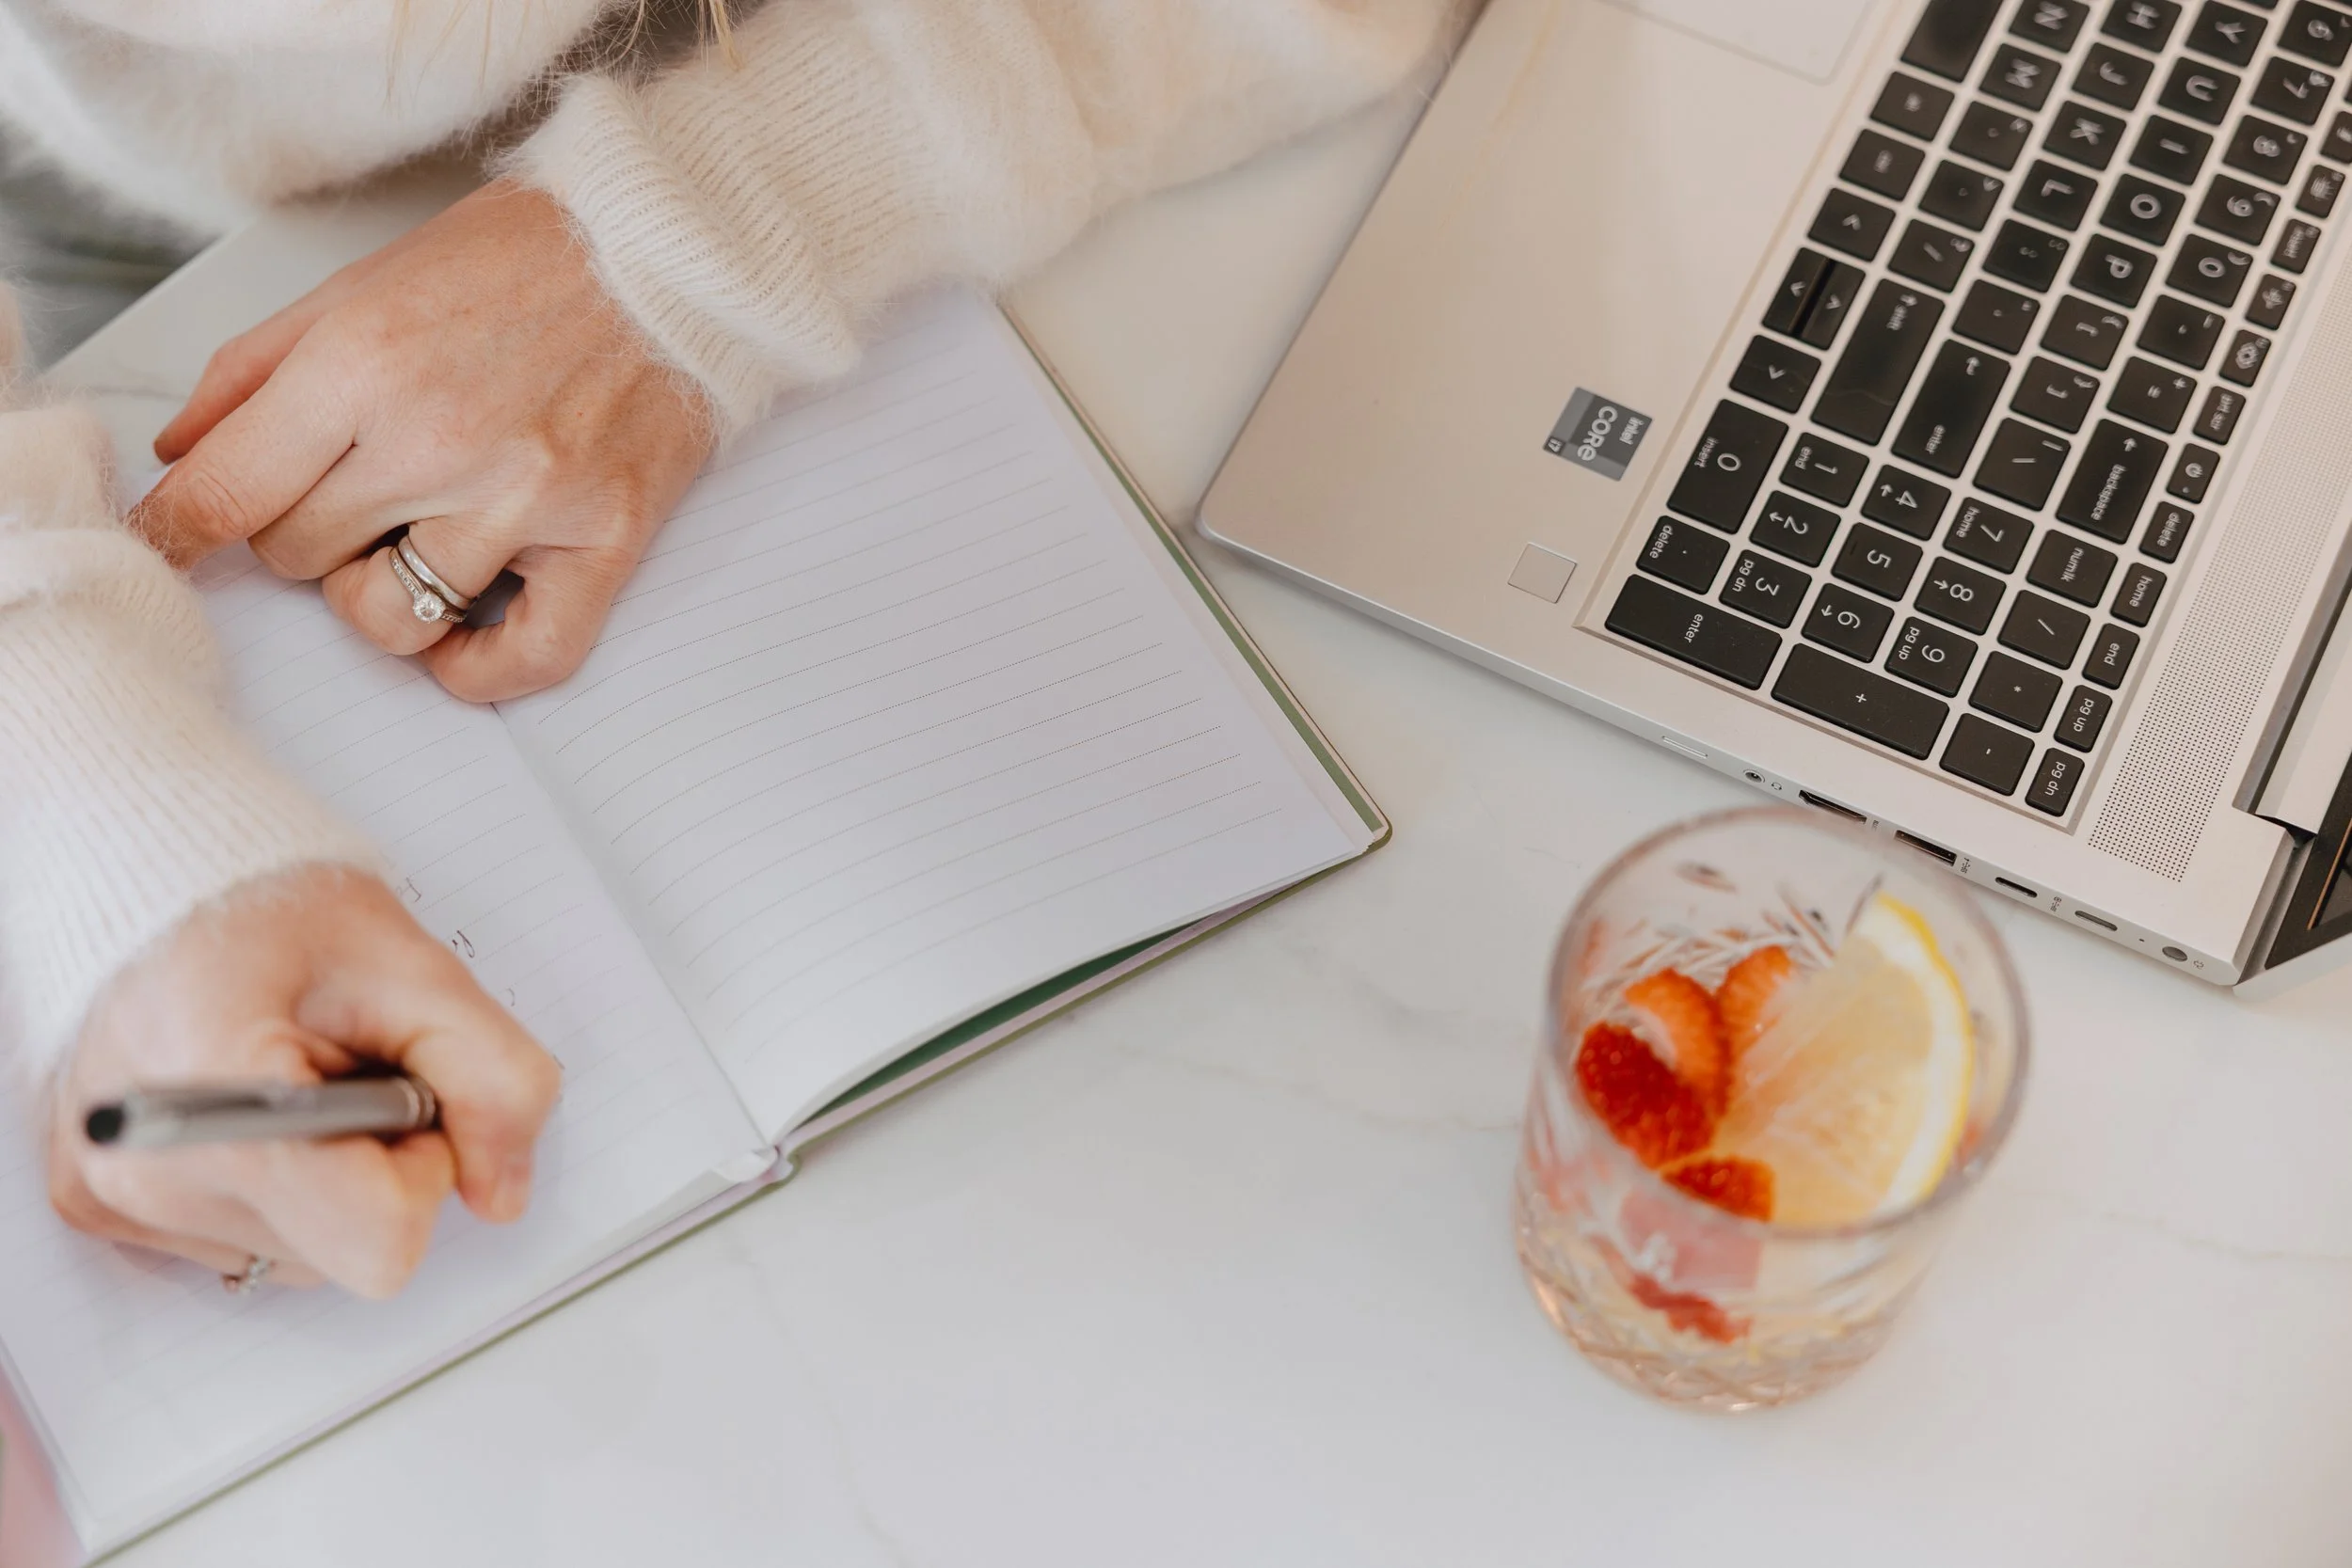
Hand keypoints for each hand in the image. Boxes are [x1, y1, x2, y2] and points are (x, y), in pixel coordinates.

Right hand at [48, 865, 561, 1296]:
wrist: (159, 880)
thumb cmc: (275, 909)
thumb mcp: (419, 969)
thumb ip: (495, 1080)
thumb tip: (501, 1192)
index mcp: (217, 1102)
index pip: (379, 1237)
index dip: (425, 1165)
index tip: (401, 1091)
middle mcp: (146, 1175)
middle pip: (345, 1254)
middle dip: (378, 1167)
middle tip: (345, 1070)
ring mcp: (116, 1199)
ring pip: (302, 1257)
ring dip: (328, 1177)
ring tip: (292, 1079)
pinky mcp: (103, 1210)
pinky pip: (247, 1242)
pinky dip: (278, 1186)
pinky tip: (255, 1107)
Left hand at [132, 181, 711, 702]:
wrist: (673, 249)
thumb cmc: (524, 256)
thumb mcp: (364, 282)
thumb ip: (258, 369)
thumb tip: (180, 455)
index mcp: (365, 362)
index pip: (225, 492)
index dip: (175, 533)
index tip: (167, 549)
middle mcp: (439, 439)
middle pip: (297, 556)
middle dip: (298, 534)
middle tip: (339, 498)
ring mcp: (528, 498)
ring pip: (390, 619)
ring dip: (375, 594)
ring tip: (403, 547)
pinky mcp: (605, 537)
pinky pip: (526, 657)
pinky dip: (477, 671)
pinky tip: (458, 639)